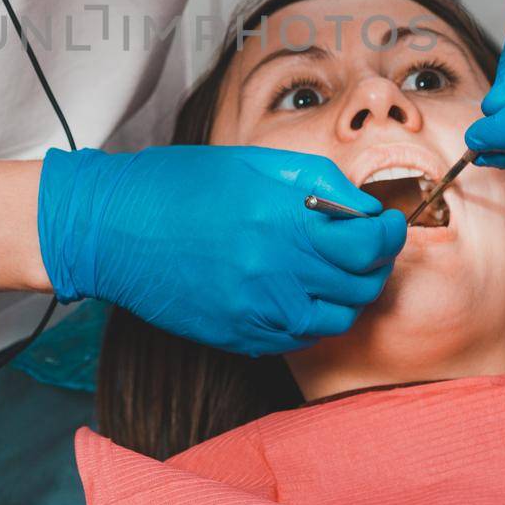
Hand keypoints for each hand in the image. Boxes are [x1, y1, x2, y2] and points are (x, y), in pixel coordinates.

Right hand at [37, 144, 406, 354]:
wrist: (115, 228)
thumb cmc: (181, 185)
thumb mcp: (255, 164)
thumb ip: (319, 185)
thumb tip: (363, 208)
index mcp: (283, 221)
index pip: (369, 243)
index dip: (390, 234)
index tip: (388, 224)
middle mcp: (275, 271)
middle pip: (360, 285)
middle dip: (372, 264)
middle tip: (362, 246)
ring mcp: (256, 310)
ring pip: (335, 320)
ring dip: (343, 296)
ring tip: (328, 271)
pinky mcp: (237, 335)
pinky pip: (297, 339)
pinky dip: (308, 318)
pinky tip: (293, 291)